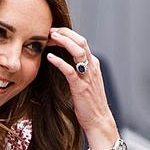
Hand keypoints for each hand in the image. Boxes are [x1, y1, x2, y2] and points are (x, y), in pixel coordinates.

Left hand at [47, 27, 130, 149]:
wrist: (99, 121)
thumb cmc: (90, 104)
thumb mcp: (85, 82)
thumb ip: (78, 70)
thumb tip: (63, 60)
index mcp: (93, 65)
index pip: (82, 42)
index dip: (68, 34)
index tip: (54, 31)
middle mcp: (92, 67)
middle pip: (81, 41)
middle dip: (66, 33)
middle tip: (50, 29)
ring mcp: (88, 76)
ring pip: (78, 51)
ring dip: (64, 42)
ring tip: (51, 37)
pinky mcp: (81, 87)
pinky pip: (70, 70)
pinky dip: (60, 62)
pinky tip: (50, 58)